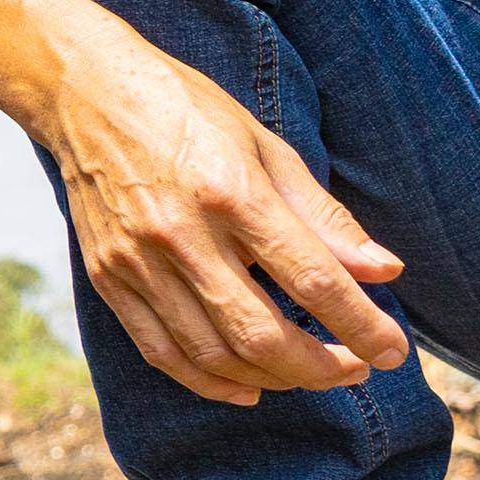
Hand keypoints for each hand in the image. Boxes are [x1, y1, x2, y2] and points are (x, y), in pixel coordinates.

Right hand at [31, 13, 409, 402]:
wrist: (85, 93)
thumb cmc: (187, 110)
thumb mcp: (266, 146)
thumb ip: (324, 216)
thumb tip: (384, 272)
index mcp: (232, 191)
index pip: (313, 279)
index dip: (362, 326)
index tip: (394, 352)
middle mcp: (181, 233)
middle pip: (262, 334)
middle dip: (323, 367)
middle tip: (357, 367)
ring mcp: (138, 261)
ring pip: (215, 354)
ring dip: (275, 379)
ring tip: (312, 373)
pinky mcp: (108, 278)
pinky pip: (163, 353)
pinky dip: (211, 383)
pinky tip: (249, 387)